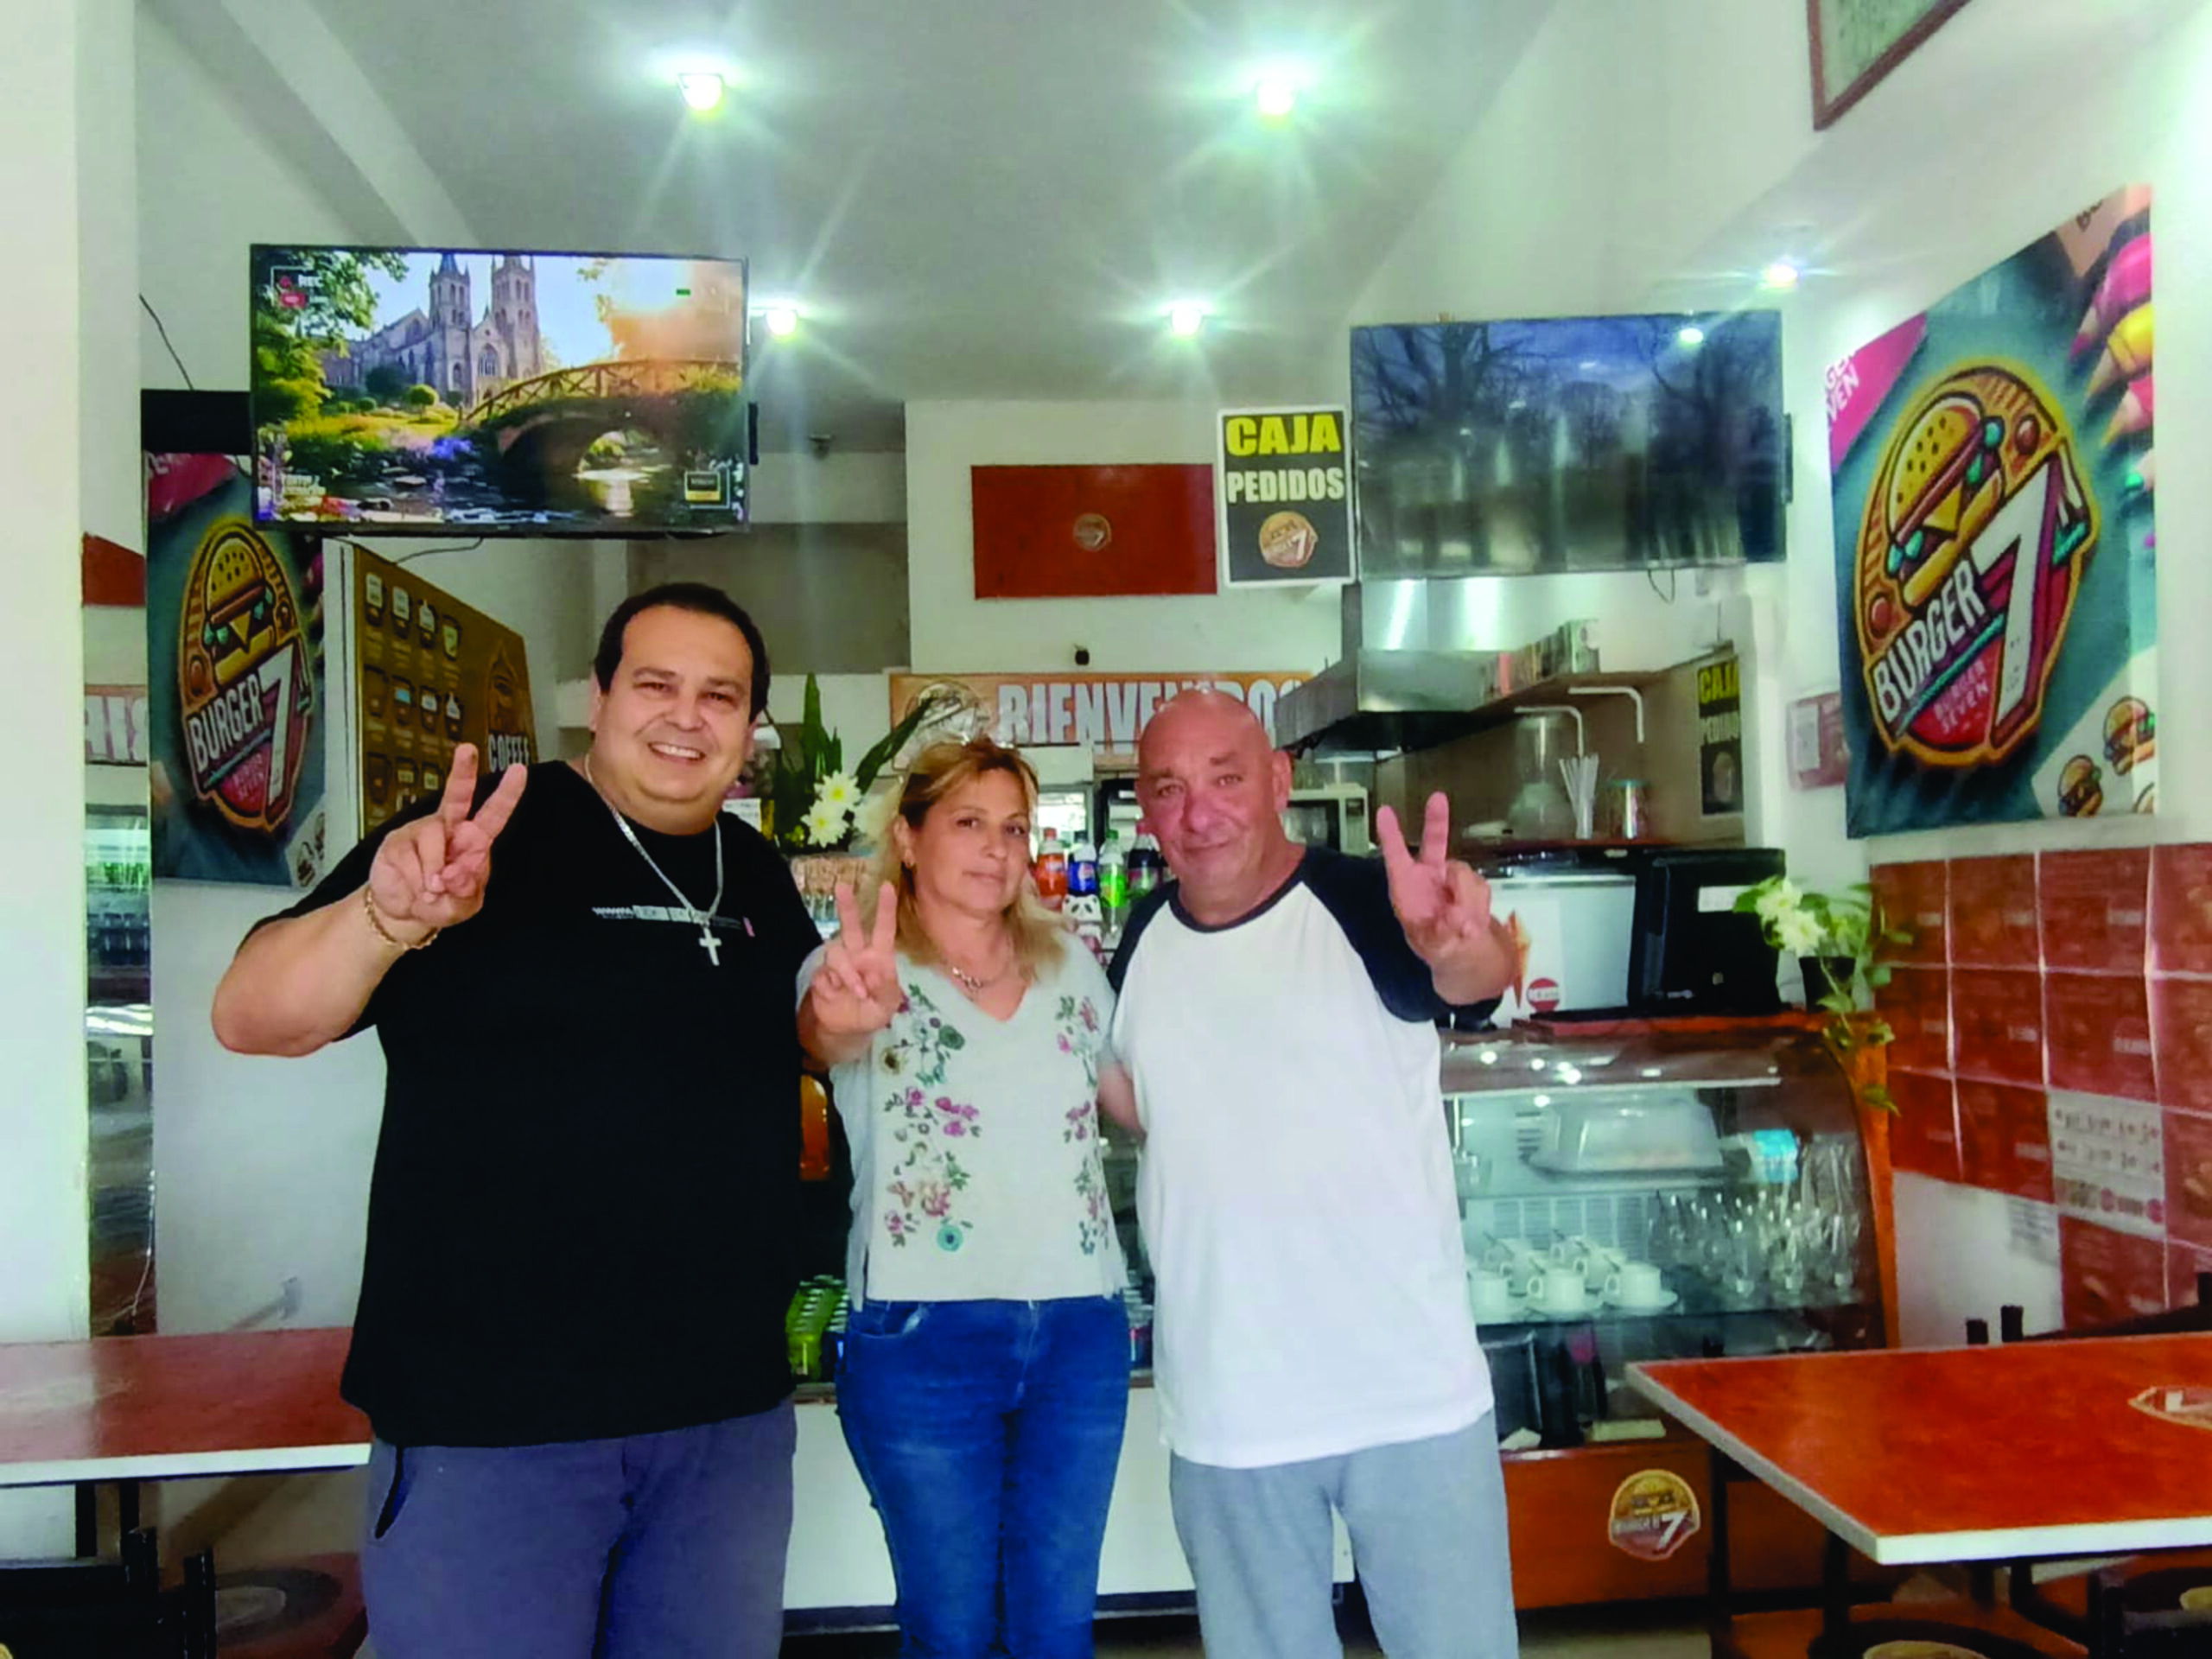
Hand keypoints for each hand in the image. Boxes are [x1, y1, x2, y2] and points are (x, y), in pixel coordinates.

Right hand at [366, 744, 526, 938]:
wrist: (404, 913)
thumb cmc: (442, 902)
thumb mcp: (463, 905)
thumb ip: (465, 891)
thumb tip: (452, 873)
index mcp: (474, 839)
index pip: (494, 814)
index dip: (507, 793)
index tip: (518, 770)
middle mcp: (449, 828)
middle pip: (457, 795)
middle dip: (463, 772)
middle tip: (468, 750)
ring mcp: (421, 831)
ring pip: (432, 840)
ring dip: (432, 873)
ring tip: (431, 891)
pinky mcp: (397, 841)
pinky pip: (408, 858)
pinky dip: (414, 880)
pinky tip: (414, 888)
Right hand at [808, 882, 904, 1037]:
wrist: (847, 1031)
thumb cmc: (873, 1011)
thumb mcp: (888, 1005)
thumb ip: (887, 988)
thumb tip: (878, 972)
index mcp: (878, 956)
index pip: (883, 929)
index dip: (885, 908)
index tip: (887, 886)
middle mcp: (857, 954)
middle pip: (850, 926)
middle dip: (847, 906)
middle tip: (842, 886)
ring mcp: (838, 964)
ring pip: (835, 951)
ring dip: (847, 971)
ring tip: (858, 992)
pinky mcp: (822, 977)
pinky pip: (823, 974)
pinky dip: (832, 986)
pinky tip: (837, 996)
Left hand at [1376, 792, 1499, 976]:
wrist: (1464, 952)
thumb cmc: (1437, 944)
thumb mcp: (1435, 943)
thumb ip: (1445, 928)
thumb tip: (1460, 914)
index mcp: (1407, 888)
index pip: (1396, 857)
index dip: (1390, 835)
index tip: (1384, 811)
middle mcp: (1428, 876)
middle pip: (1434, 842)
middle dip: (1436, 819)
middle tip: (1437, 797)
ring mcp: (1452, 878)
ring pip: (1465, 874)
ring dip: (1467, 901)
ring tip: (1463, 925)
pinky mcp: (1473, 884)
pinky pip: (1481, 888)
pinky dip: (1479, 907)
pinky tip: (1473, 923)